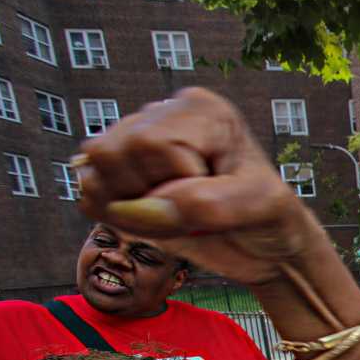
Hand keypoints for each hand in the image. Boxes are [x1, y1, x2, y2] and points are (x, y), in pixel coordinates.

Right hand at [74, 87, 324, 286]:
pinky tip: (153, 221)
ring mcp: (139, 142)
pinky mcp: (123, 173)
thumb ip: (208, 204)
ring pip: (94, 169)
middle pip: (112, 151)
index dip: (175, 181)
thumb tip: (146, 207)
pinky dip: (115, 216)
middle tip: (191, 211)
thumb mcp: (260, 207)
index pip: (151, 142)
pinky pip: (88, 190)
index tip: (216, 198)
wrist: (267, 248)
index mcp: (202, 111)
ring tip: (174, 216)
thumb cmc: (271, 219)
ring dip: (128, 206)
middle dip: (147, 195)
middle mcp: (164, 116)